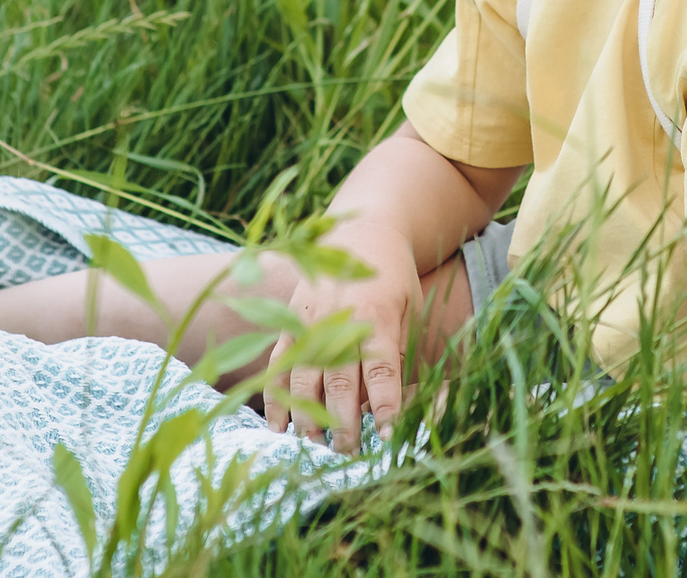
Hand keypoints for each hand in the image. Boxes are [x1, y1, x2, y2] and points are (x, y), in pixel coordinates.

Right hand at [265, 219, 418, 453]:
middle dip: (345, 424)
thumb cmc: (395, 277)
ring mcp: (308, 322)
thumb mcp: (410, 308)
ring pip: (303, 380)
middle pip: (338, 384)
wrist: (362, 231)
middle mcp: (338, 321)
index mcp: (376, 317)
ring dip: (308, 418)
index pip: (382, 372)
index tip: (389, 437)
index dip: (385, 408)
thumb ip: (399, 352)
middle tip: (349, 454)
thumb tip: (387, 402)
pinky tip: (279, 428)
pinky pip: (277, 365)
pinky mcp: (288, 322)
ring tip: (317, 448)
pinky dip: (276, 398)